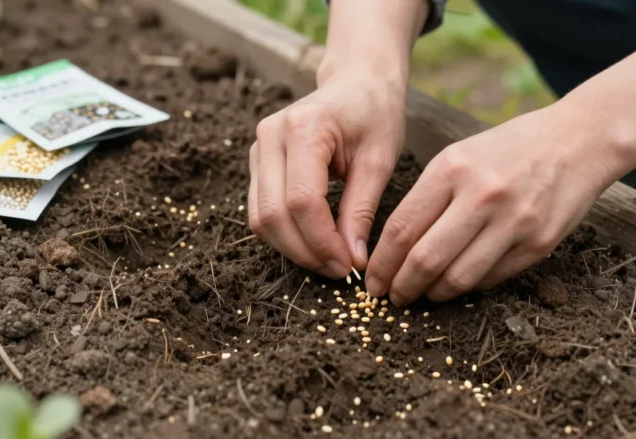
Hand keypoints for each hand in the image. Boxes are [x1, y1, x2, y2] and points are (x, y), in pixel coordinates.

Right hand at [248, 73, 405, 278]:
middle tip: (339, 270)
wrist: (357, 82)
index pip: (302, 200)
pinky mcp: (257, 162)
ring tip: (329, 260)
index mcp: (304, 128)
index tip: (349, 265)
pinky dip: (285, 234)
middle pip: (273, 214)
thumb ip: (361, 211)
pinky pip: (261, 210)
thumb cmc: (374, 115)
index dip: (322, 241)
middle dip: (305, 251)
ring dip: (292, 248)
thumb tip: (352, 260)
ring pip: (260, 218)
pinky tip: (314, 242)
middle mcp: (270, 135)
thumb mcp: (378, 161)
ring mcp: (258, 148)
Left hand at [365, 105, 622, 304]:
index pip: (402, 229)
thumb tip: (394, 247)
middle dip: (401, 287)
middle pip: (425, 260)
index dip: (381, 263)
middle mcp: (482, 196)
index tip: (372, 280)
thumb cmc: (510, 148)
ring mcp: (513, 222)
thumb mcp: (460, 155)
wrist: (580, 140)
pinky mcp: (538, 244)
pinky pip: (490, 279)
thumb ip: (428, 197)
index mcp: (452, 168)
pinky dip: (467, 287)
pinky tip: (456, 282)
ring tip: (422, 294)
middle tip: (391, 297)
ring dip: (432, 294)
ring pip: (457, 279)